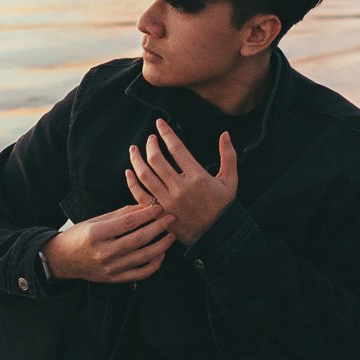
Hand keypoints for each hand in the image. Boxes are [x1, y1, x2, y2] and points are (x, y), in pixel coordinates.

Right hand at [41, 199, 175, 285]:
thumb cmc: (80, 236)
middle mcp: (103, 252)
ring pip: (143, 257)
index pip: (128, 223)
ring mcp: (110, 268)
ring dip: (161, 245)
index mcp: (96, 234)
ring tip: (171, 235)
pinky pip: (140, 273)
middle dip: (158, 227)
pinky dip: (154, 265)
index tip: (160, 208)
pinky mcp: (114, 279)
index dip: (147, 215)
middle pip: (139, 239)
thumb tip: (144, 207)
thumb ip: (121, 215)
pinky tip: (160, 254)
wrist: (63, 260)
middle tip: (171, 218)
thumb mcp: (96, 220)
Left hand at [126, 118, 237, 247]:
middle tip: (151, 139)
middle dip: (151, 145)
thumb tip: (225, 134)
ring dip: (136, 160)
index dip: (166, 133)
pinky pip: (140, 196)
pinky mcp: (160, 213)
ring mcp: (168, 202)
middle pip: (157, 160)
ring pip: (145, 175)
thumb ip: (228, 156)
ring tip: (134, 149)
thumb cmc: (223, 207)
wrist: (216, 236)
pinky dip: (132, 182)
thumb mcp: (230, 181)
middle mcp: (180, 188)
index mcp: (197, 177)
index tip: (160, 123)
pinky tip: (129, 171)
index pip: (177, 148)